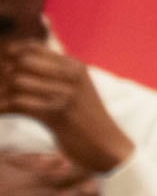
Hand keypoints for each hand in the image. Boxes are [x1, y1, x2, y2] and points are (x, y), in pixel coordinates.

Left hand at [1, 40, 132, 172]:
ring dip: (1, 93)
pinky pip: (19, 104)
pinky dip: (3, 108)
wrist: (107, 147)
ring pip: (17, 82)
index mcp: (74, 66)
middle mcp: (72, 76)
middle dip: (3, 74)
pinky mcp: (58, 114)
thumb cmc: (85, 120)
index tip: (2, 69)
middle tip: (1, 89)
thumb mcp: (75, 90)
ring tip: (0, 101)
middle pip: (22, 62)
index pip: (32, 47)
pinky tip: (1, 111)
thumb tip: (16, 64)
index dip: (9, 53)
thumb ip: (53, 74)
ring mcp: (66, 94)